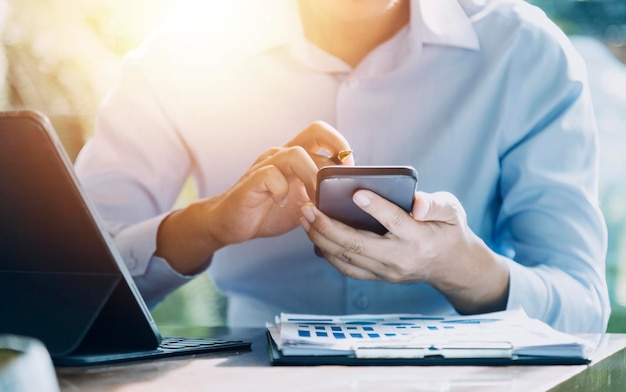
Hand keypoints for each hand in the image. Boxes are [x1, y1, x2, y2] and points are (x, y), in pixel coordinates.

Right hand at [155, 121, 353, 273]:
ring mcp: (266, 166)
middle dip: (335, 152)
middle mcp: (281, 154)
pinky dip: (283, 191)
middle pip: (314, 130)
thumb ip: (319, 193)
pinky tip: (283, 204)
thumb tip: (345, 196)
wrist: (230, 223)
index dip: (340, 147)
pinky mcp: (252, 182)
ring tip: (315, 200)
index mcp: (294, 157)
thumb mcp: (301, 202)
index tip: (348, 171)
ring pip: (296, 153)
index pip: (322, 134)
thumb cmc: (267, 211)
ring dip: (312, 177)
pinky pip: (271, 176)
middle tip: (338, 180)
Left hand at [300, 190, 509, 313]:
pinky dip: (327, 253)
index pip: (396, 222)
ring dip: (321, 239)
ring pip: (348, 258)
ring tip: (304, 218)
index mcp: (421, 238)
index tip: (356, 192)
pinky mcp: (378, 276)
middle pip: (359, 245)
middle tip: (308, 208)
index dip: (376, 208)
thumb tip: (416, 204)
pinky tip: (314, 237)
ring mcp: (387, 272)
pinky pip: (347, 268)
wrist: (452, 266)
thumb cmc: (448, 230)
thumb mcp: (452, 211)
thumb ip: (436, 204)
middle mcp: (401, 259)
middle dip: (329, 227)